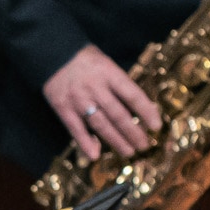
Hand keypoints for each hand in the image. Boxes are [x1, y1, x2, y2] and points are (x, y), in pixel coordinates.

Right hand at [40, 45, 161, 161]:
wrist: (53, 54)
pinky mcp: (63, 109)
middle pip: (118, 114)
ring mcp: (78, 100)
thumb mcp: (107, 64)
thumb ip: (119, 84)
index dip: (146, 112)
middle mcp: (95, 88)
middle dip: (133, 132)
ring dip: (116, 141)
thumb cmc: (86, 60)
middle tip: (144, 145)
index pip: (132, 95)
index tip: (156, 126)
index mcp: (109, 73)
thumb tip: (136, 109)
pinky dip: (85, 143)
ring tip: (128, 152)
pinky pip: (76, 130)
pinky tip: (95, 155)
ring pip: (100, 125)